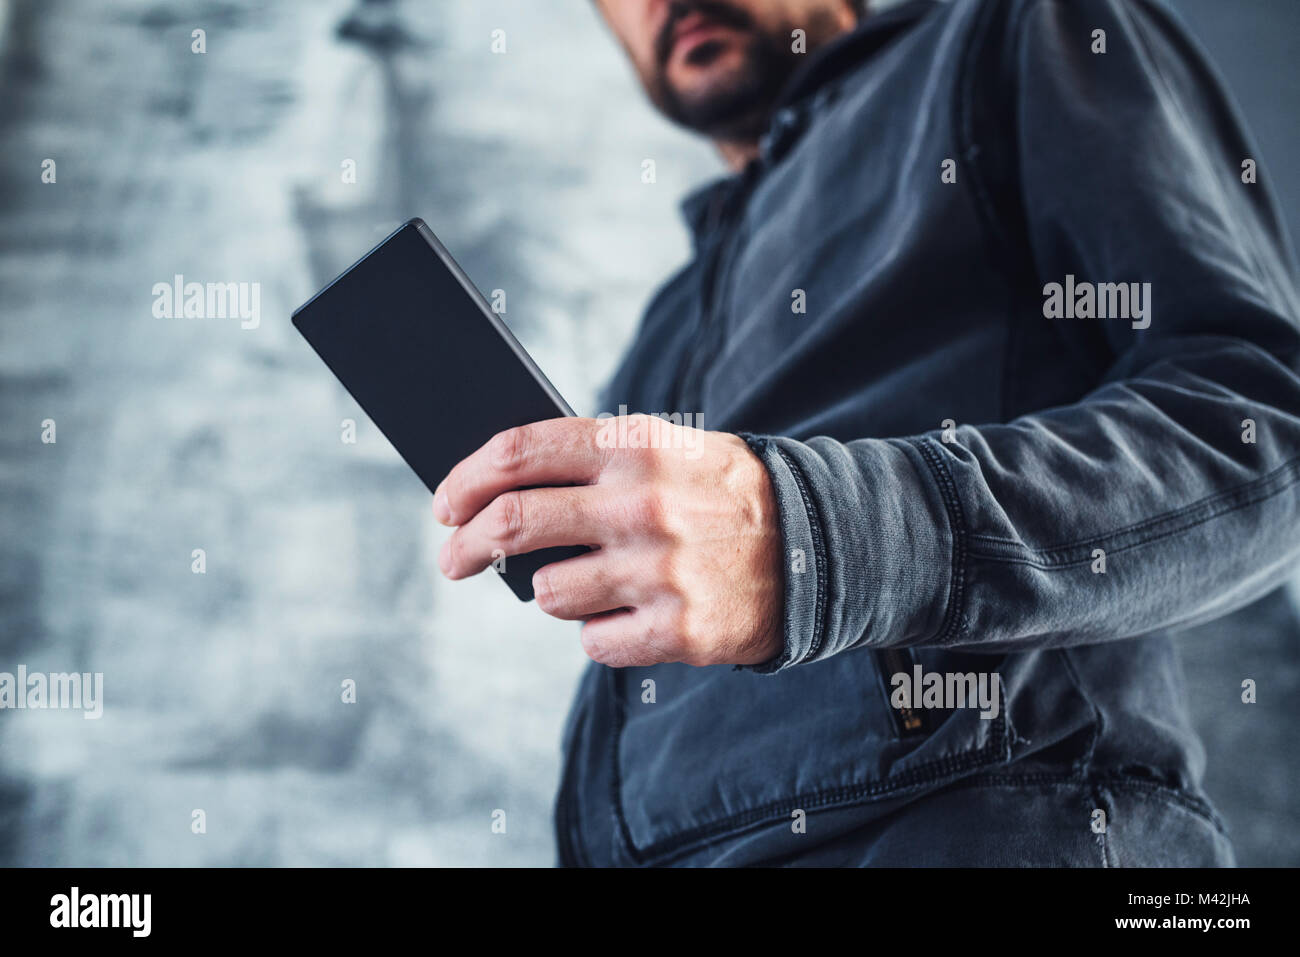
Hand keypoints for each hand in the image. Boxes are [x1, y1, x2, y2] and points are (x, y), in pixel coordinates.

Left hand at [432, 414, 783, 667]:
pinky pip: (593, 643)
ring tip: (595, 582)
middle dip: (466, 546)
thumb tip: (493, 496)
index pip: (520, 452)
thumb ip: (591, 460)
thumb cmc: (719, 494)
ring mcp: (659, 569)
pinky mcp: (677, 630)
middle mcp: (641, 503)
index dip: (466, 479)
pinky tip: (638, 614)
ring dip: (554, 591)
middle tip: (454, 560)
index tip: (444, 504)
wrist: (817, 544)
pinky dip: (602, 633)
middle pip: (513, 523)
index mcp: (634, 445)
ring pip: (548, 592)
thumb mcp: (666, 449)